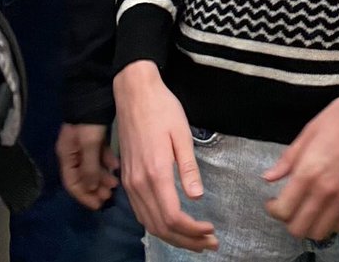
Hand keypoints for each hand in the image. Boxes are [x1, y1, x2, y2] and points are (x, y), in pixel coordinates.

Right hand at [57, 122, 118, 208]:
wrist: (95, 87)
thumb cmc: (90, 118)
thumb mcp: (89, 143)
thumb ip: (89, 167)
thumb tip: (90, 190)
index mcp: (66, 154)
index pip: (71, 183)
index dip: (84, 197)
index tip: (98, 206)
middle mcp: (72, 150)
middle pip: (81, 177)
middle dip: (95, 188)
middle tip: (110, 196)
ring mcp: (82, 142)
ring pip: (91, 166)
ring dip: (102, 176)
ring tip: (116, 183)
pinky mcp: (92, 134)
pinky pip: (98, 153)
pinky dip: (106, 161)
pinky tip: (118, 164)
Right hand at [114, 61, 216, 250]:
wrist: (134, 93)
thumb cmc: (163, 109)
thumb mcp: (182, 134)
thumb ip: (188, 168)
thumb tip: (197, 197)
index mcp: (155, 173)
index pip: (173, 216)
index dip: (193, 231)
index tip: (212, 232)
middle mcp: (138, 183)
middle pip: (160, 226)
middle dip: (186, 240)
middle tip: (209, 244)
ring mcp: (129, 182)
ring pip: (148, 223)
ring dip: (172, 236)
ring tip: (195, 240)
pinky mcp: (126, 178)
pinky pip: (140, 212)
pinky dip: (157, 225)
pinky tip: (172, 225)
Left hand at [264, 63, 338, 240]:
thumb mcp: (309, 132)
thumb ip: (288, 160)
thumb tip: (268, 178)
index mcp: (308, 172)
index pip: (283, 211)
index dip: (273, 210)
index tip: (273, 201)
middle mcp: (325, 191)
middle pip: (299, 229)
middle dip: (288, 220)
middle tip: (288, 205)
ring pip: (319, 233)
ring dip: (309, 225)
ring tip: (307, 208)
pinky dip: (329, 222)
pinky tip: (326, 206)